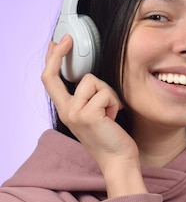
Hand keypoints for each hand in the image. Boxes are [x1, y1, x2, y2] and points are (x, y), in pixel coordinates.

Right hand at [42, 35, 142, 190]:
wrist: (119, 159)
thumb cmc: (111, 136)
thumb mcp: (95, 114)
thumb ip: (88, 98)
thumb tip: (90, 78)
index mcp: (66, 110)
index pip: (50, 80)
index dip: (52, 58)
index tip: (59, 42)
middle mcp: (66, 111)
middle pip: (62, 76)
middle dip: (66, 58)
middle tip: (70, 44)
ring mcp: (75, 113)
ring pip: (94, 82)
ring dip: (109, 95)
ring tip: (111, 113)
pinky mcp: (88, 115)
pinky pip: (105, 93)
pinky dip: (115, 103)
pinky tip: (114, 118)